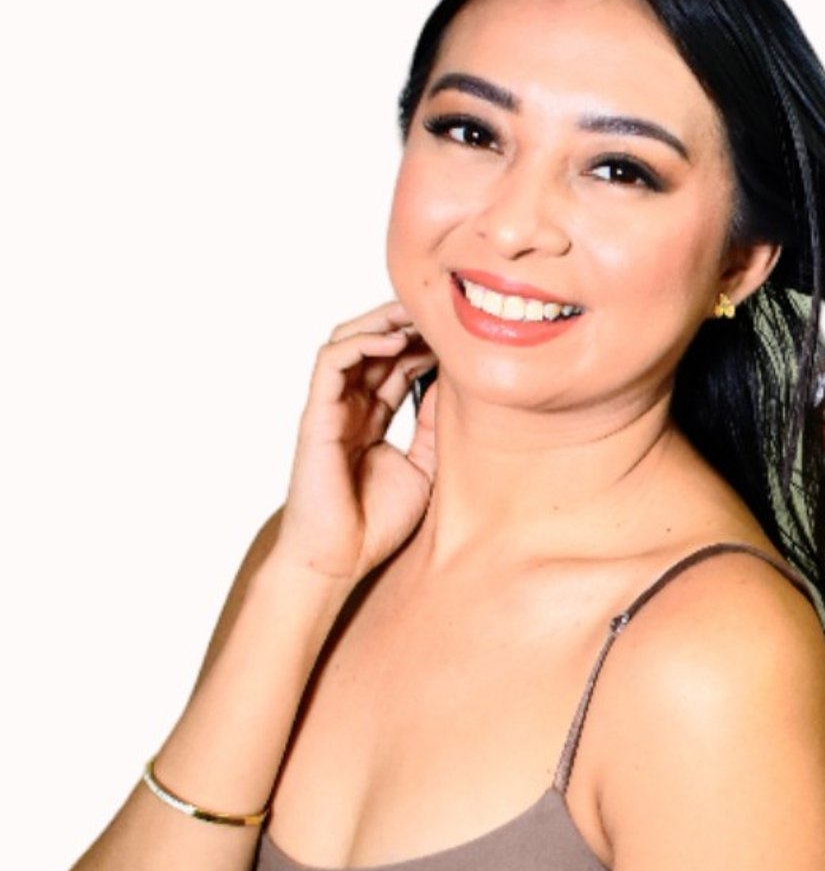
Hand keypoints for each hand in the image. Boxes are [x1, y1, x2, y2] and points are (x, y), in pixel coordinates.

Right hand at [274, 300, 438, 582]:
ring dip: (382, 322)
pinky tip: (392, 342)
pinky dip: (360, 344)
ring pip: (349, 342)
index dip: (425, 344)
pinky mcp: (317, 415)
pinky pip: (331, 363)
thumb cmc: (376, 522)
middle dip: (407, 324)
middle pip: (375, 346)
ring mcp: (331, 408)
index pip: (397, 365)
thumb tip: (460, 388)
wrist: (340, 558)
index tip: (458, 335)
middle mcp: (349, 407)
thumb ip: (434, 426)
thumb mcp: (424, 466)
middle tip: (442, 312)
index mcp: (372, 417)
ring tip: (416, 315)